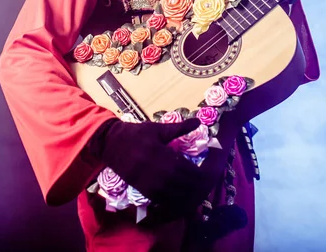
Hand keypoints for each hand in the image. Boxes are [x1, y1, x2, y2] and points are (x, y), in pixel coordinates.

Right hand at [88, 118, 221, 213]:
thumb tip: (198, 122)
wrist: (111, 144)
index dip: (207, 176)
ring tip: (198, 191)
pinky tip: (182, 198)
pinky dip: (176, 204)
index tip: (213, 173)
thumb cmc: (136, 134)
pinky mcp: (146, 192)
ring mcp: (155, 187)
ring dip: (192, 197)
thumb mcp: (158, 129)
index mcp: (170, 160)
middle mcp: (165, 177)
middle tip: (208, 183)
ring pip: (180, 199)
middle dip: (202, 188)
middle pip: (191, 189)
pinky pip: (166, 204)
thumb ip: (180, 128)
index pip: (196, 174)